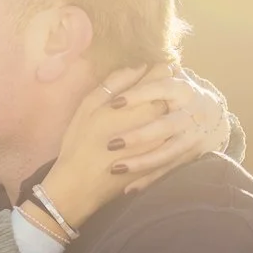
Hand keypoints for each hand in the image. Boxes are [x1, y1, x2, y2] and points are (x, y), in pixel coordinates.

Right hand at [39, 65, 231, 226]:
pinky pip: (171, 138)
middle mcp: (154, 121)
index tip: (157, 67)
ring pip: (173, 116)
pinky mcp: (160, 159)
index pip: (159, 77)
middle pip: (171, 95)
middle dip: (167, 87)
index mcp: (138, 103)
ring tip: (159, 105)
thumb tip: (138, 67)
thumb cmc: (79, 143)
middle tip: (162, 82)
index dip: (160, 69)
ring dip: (170, 107)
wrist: (81, 186)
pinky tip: (157, 128)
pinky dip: (168, 130)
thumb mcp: (88, 107)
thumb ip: (115, 83)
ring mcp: (161, 141)